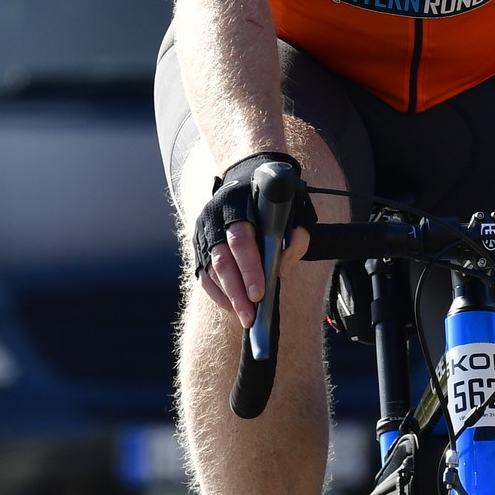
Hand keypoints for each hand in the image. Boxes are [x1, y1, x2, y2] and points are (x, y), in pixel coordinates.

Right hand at [192, 151, 315, 327]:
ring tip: (245, 316)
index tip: (260, 293)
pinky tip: (232, 306)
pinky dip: (218, 294)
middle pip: (222, 259)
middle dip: (237, 291)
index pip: (240, 239)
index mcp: (237, 204)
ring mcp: (202, 231)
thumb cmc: (274, 198)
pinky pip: (203, 275)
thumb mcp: (294, 207)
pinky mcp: (198, 245)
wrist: (247, 177)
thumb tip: (282, 270)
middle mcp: (214, 217)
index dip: (249, 268)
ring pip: (210, 270)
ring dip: (228, 297)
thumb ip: (296, 237)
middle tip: (251, 315)